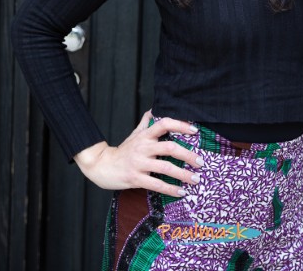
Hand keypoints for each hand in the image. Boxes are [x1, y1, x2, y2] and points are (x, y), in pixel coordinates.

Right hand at [73, 110, 202, 194]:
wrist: (102, 166)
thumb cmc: (123, 150)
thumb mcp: (134, 134)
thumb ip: (146, 123)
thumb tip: (154, 109)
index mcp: (145, 135)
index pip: (164, 124)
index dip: (180, 125)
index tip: (194, 130)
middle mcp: (143, 147)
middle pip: (170, 147)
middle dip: (188, 155)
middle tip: (201, 162)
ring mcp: (139, 163)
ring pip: (165, 167)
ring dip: (183, 174)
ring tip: (195, 179)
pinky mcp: (136, 178)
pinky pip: (156, 184)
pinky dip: (171, 189)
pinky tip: (181, 192)